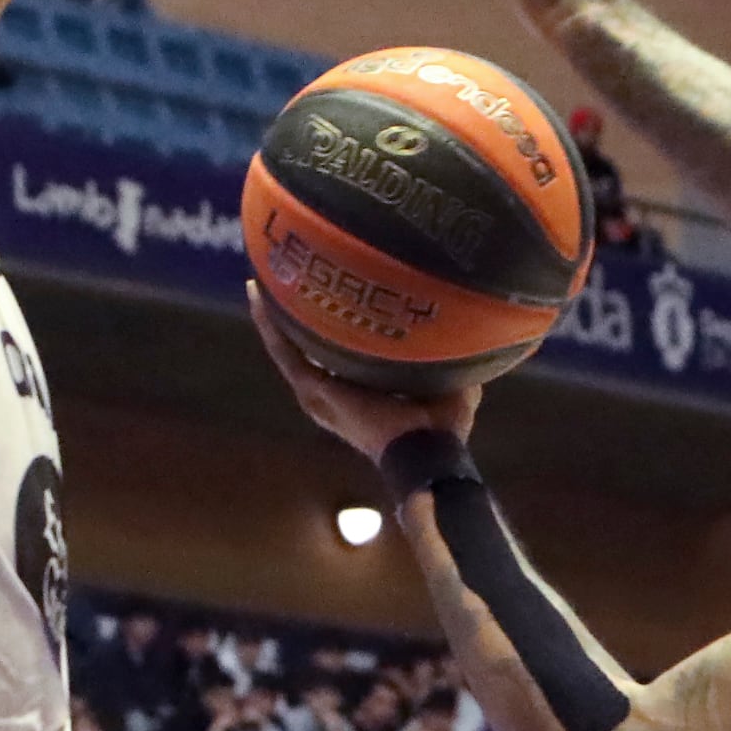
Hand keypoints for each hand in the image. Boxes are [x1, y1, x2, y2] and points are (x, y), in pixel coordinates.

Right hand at [248, 286, 481, 459]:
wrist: (427, 453)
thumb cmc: (441, 429)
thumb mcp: (450, 383)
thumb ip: (452, 358)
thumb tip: (472, 330)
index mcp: (362, 391)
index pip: (337, 352)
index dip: (331, 324)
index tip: (329, 291)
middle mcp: (334, 392)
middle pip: (305, 347)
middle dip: (295, 315)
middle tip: (286, 277)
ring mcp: (319, 393)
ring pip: (288, 346)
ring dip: (274, 315)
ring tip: (264, 278)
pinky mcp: (314, 390)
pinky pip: (285, 352)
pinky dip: (271, 325)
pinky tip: (259, 295)